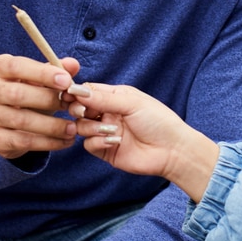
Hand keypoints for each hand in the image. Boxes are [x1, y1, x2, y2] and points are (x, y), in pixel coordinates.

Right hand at [0, 54, 83, 158]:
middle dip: (48, 100)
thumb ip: (58, 69)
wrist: (11, 121)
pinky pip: (22, 141)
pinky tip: (65, 141)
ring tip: (73, 128)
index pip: (16, 66)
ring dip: (52, 126)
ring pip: (21, 120)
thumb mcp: (43, 78)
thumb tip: (73, 64)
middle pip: (16, 94)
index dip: (42, 73)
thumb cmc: (30, 91)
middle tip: (72, 105)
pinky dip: (48, 142)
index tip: (67, 81)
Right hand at [73, 83, 219, 200]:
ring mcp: (106, 132)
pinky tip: (115, 141)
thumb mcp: (132, 103)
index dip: (77, 93)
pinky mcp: (106, 150)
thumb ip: (103, 98)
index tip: (69, 94)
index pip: (89, 91)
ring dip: (92, 127)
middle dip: (78, 109)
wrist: (172, 150)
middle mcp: (108, 114)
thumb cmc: (158, 121)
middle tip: (84, 111)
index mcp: (115, 97)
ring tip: (112, 129)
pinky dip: (98, 142)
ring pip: (82, 127)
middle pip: (80, 109)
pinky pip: (89, 145)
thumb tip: (76, 90)